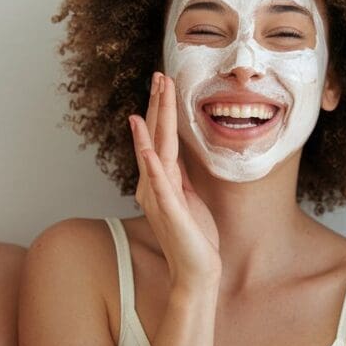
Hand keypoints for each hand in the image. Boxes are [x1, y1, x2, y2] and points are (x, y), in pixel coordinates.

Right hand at [129, 73, 220, 291]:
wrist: (196, 271)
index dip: (161, 110)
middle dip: (158, 105)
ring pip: (155, 152)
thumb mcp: (186, 197)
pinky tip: (149, 148)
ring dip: (153, 123)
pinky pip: (161, 185)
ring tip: (153, 97)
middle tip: (159, 75)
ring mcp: (160, 197)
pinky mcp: (170, 212)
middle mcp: (153, 185)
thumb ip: (177, 175)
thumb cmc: (192, 235)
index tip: (164, 83)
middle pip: (155, 137)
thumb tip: (173, 154)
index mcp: (160, 180)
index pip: (159, 138)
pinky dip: (153, 165)